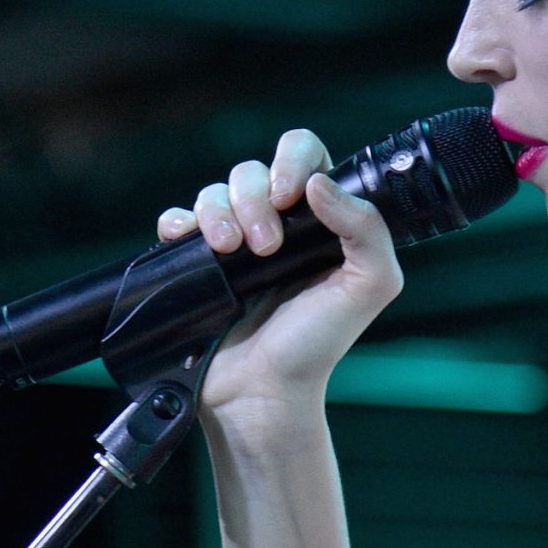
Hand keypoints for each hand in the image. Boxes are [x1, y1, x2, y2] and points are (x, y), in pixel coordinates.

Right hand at [154, 128, 402, 418]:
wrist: (262, 393)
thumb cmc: (317, 344)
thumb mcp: (369, 286)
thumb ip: (367, 229)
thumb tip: (321, 183)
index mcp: (320, 220)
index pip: (305, 154)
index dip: (293, 161)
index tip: (291, 196)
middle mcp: (278, 224)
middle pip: (253, 170)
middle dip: (253, 198)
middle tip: (265, 248)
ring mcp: (234, 242)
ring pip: (214, 191)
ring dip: (217, 213)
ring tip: (228, 253)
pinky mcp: (196, 263)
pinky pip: (178, 219)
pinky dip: (179, 223)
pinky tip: (189, 241)